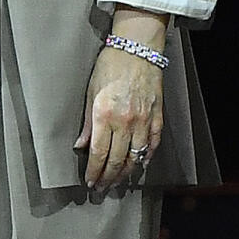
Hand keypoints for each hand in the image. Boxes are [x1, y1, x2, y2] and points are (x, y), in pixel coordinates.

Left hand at [77, 9, 170, 189]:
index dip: (94, 172)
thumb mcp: (90, 92)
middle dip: (108, 178)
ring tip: (118, 181)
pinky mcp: (157, 116)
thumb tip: (81, 145)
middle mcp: (125, 122)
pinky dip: (146, 158)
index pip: (98, 154)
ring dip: (126, 173)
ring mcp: (143, 121)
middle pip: (116, 160)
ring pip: (135, 157)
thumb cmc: (110, 65)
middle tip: (102, 189)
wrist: (137, 48)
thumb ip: (87, 123)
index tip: (90, 183)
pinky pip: (152, 144)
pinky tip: (140, 165)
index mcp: (104, 116)